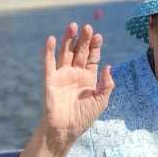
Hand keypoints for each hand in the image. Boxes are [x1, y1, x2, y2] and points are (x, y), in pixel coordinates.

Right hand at [40, 22, 114, 150]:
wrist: (65, 130)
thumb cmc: (84, 118)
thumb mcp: (101, 101)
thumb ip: (106, 84)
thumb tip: (109, 66)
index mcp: (88, 78)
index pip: (92, 57)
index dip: (95, 46)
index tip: (99, 36)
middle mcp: (75, 73)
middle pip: (80, 52)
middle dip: (84, 39)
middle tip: (88, 27)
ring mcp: (62, 75)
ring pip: (66, 53)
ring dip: (68, 39)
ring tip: (73, 26)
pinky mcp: (50, 80)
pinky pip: (49, 63)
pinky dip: (49, 51)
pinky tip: (52, 39)